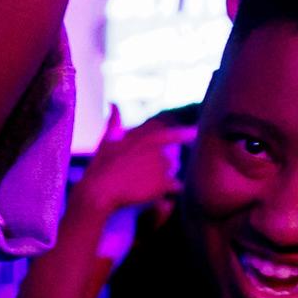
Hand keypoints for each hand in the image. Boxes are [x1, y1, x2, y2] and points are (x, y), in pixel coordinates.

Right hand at [72, 107, 190, 222]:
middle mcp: (157, 151)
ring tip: (144, 184)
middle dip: (162, 166)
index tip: (196, 132)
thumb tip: (113, 103)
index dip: (185, 133)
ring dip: (164, 178)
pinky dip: (169, 190)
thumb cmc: (101, 166)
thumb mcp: (107, 140)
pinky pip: (176, 186)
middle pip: (171, 158)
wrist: (100, 190)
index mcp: (145, 138)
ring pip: (172, 172)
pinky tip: (156, 194)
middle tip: (142, 175)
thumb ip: (114, 121)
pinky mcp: (163, 184)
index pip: (171, 134)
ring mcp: (162, 167)